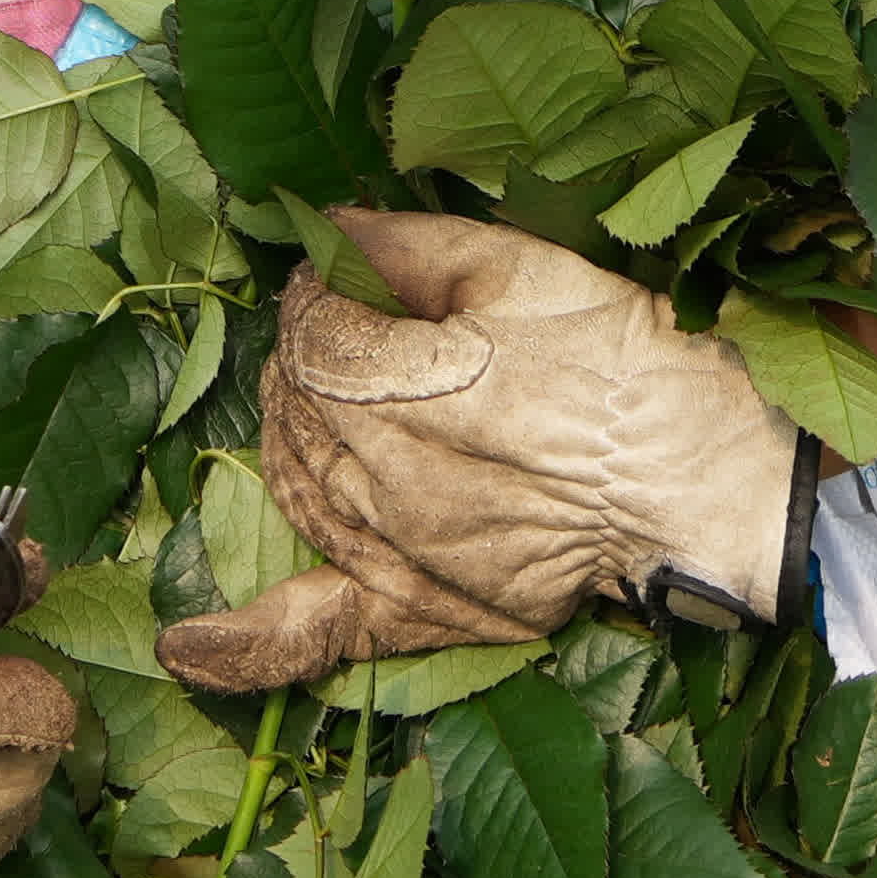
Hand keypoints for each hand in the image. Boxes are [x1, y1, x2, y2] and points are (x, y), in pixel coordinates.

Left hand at [150, 209, 806, 694]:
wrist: (692, 475)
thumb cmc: (619, 363)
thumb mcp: (524, 268)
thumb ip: (412, 246)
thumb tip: (325, 228)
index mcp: (395, 385)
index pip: (308, 335)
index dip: (320, 298)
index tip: (347, 282)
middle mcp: (376, 476)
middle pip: (292, 406)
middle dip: (305, 362)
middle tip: (348, 334)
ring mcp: (387, 550)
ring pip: (291, 483)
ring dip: (289, 435)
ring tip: (323, 402)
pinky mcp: (413, 611)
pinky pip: (311, 636)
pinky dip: (242, 647)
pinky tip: (184, 649)